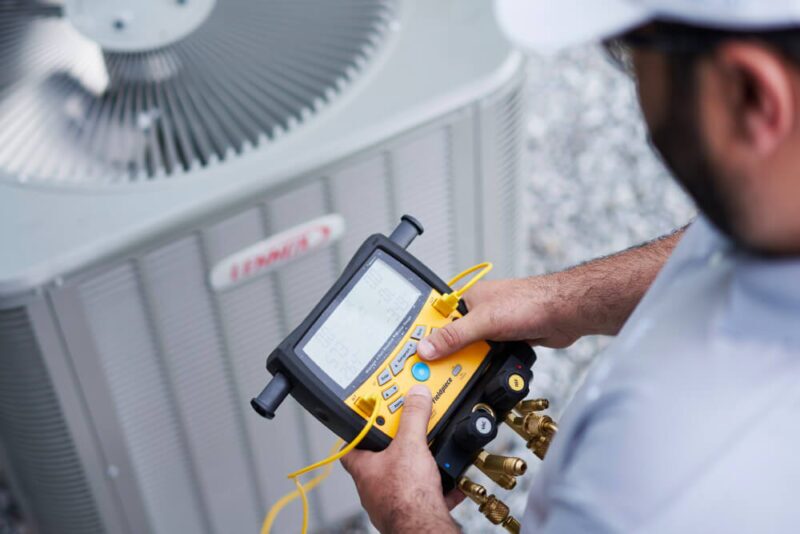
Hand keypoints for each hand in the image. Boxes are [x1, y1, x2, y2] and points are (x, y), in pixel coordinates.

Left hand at [341, 385, 463, 533]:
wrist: (424, 528)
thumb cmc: (406, 497)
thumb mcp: (410, 445)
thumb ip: (413, 416)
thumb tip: (415, 395)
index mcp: (364, 468)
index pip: (352, 444)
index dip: (362, 429)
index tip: (375, 415)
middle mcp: (374, 486)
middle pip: (383, 457)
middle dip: (400, 443)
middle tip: (413, 429)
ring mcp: (392, 500)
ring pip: (404, 475)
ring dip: (419, 464)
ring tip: (433, 453)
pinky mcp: (411, 510)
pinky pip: (424, 492)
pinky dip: (437, 484)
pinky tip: (450, 478)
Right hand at [417, 275, 582, 360]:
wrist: (566, 313)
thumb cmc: (530, 301)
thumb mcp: (484, 321)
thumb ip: (454, 335)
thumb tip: (427, 347)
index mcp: (467, 300)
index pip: (435, 318)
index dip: (423, 337)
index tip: (412, 356)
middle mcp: (477, 313)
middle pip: (450, 339)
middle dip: (446, 356)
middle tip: (433, 374)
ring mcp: (491, 329)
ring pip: (469, 352)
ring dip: (467, 364)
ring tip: (457, 379)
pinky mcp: (505, 343)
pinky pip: (486, 359)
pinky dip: (484, 368)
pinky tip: (482, 375)